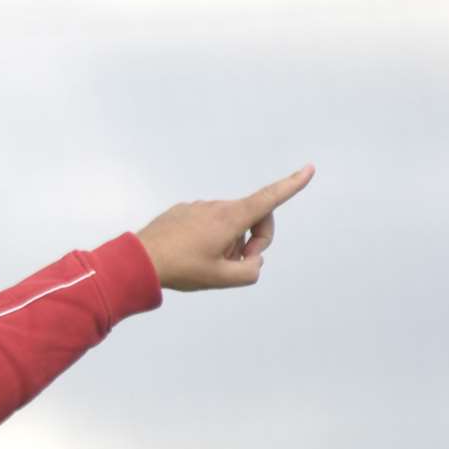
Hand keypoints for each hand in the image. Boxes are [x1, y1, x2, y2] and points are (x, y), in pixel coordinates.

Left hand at [136, 166, 314, 290]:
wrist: (140, 260)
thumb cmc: (181, 269)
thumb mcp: (222, 279)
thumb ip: (250, 272)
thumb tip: (253, 261)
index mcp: (231, 218)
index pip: (269, 199)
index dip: (292, 185)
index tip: (308, 170)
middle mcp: (217, 207)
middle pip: (252, 217)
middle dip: (255, 239)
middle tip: (239, 263)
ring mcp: (198, 207)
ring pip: (228, 223)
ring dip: (229, 242)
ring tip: (208, 262)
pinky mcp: (183, 212)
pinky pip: (206, 223)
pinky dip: (210, 238)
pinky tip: (191, 255)